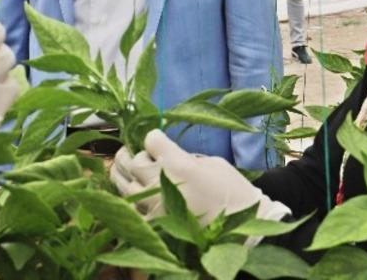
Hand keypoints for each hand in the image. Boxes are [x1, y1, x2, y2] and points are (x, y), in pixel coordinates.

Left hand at [112, 130, 289, 224]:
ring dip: (126, 175)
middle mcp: (160, 183)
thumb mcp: (210, 162)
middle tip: (143, 155)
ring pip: (123, 184)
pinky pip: (131, 207)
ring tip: (131, 170)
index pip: (150, 140)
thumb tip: (166, 154)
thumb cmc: (232, 189)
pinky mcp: (153, 225)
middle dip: (136, 155)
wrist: (243, 227)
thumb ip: (183, 157)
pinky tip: (138, 195)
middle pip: (132, 161)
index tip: (158, 141)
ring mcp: (153, 206)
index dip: (154, 139)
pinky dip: (132, 199)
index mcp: (176, 163)